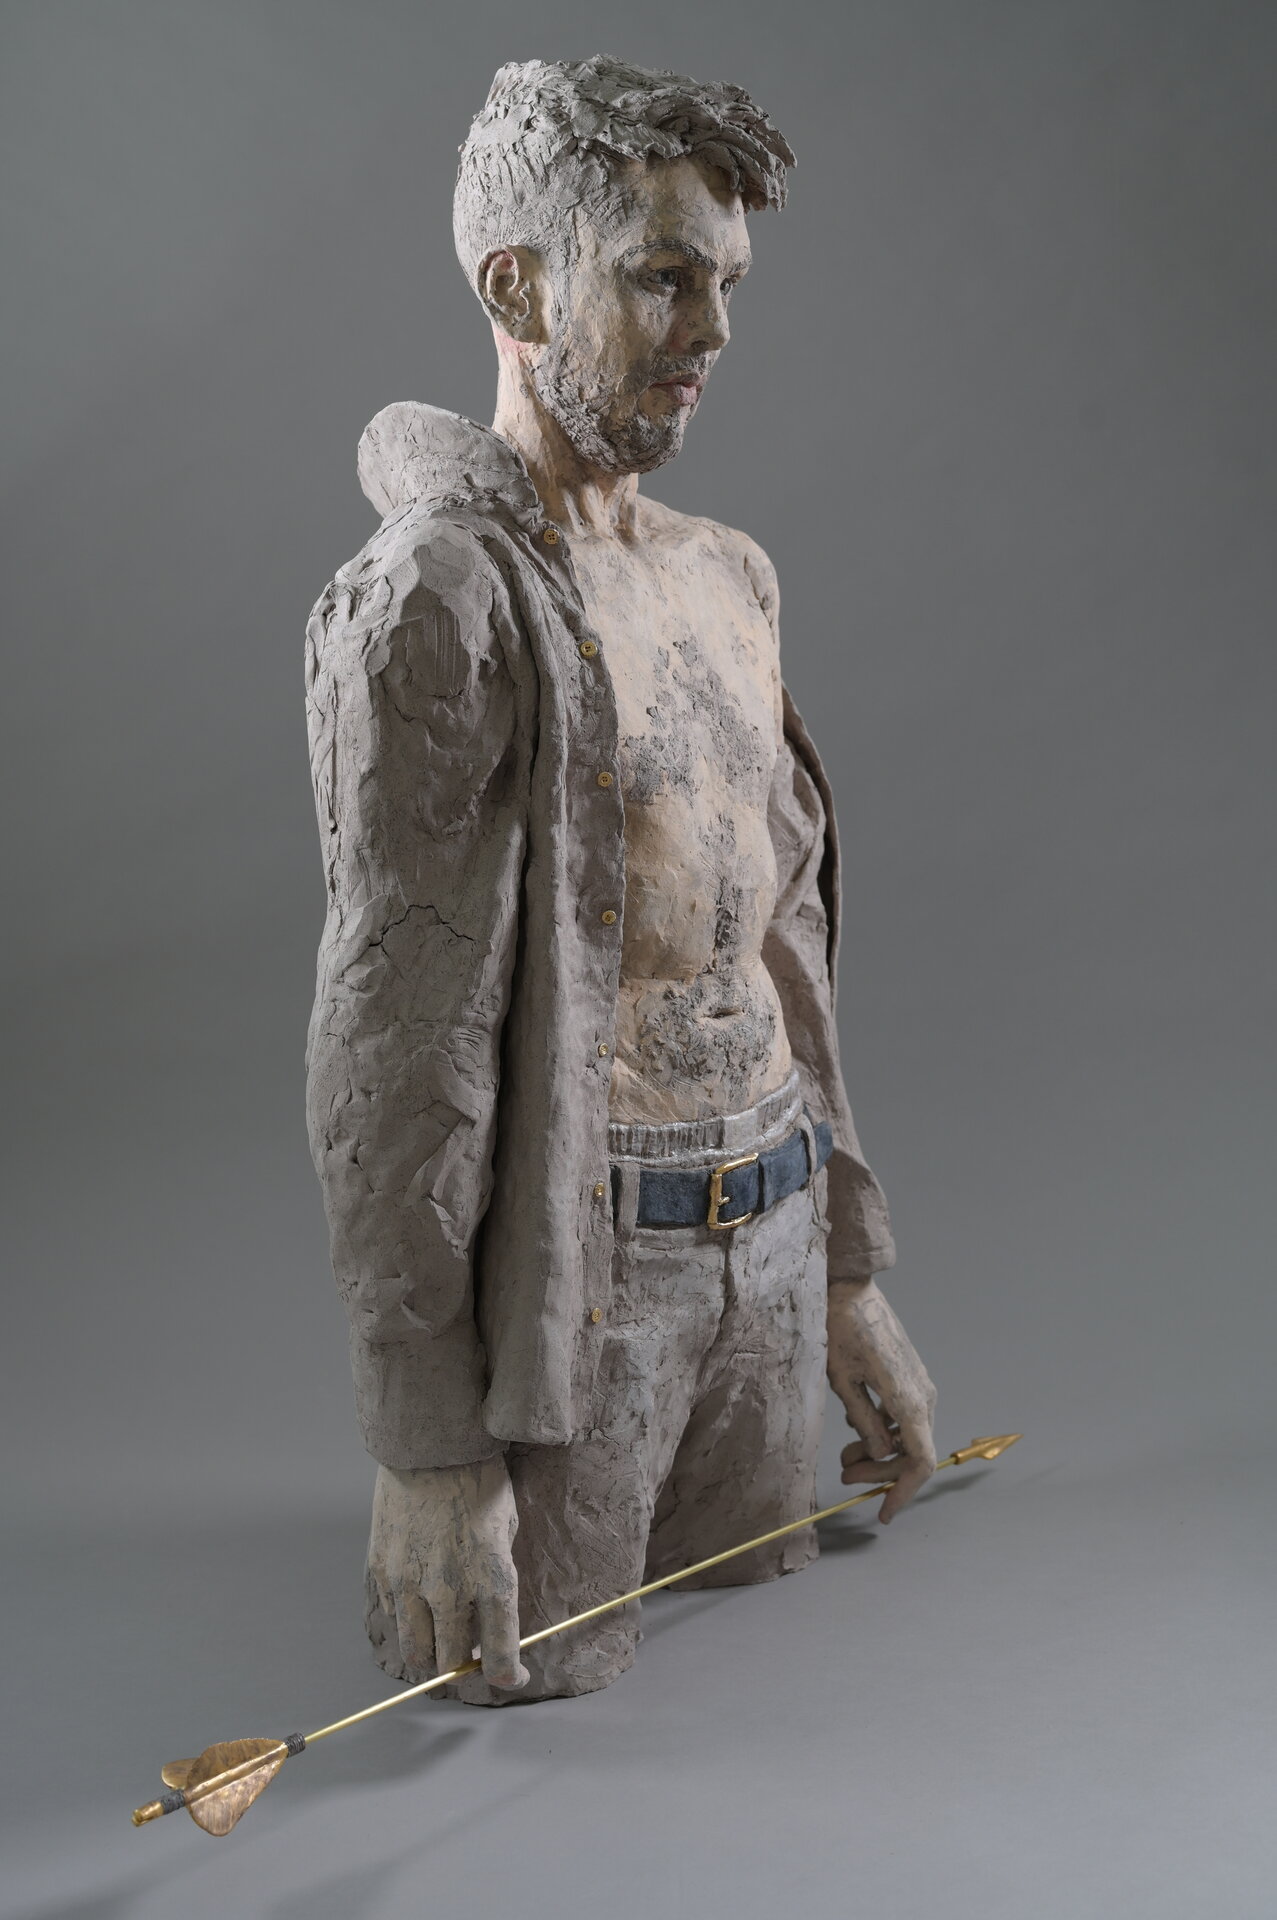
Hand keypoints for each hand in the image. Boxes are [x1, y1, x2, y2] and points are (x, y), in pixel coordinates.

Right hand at [367, 1455, 528, 1689]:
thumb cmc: (480, 1481)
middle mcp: (449, 1590)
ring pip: (416, 1653)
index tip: (512, 1678)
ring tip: (442, 1642)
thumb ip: (500, 1579)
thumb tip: (494, 1623)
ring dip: (432, 1656)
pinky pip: (391, 1620)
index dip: (509, 1677)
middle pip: (452, 1664)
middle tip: (472, 1657)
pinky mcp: (379, 1571)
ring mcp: (409, 1583)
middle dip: (465, 1669)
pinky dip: (407, 1625)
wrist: (430, 1444)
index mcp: (491, 1578)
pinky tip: (419, 1608)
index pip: (500, 1657)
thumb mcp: (509, 1528)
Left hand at [826, 1279, 937, 1523]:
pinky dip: (884, 1432)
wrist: (849, 1289)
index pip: (920, 1461)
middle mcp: (923, 1394)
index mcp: (909, 1399)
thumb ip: (865, 1423)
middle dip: (880, 1473)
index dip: (903, 1492)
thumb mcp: (843, 1383)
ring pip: (909, 1437)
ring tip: (845, 1458)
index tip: (882, 1513)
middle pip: (913, 1453)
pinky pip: (905, 1417)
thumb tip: (880, 1454)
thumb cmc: (840, 1331)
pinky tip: (857, 1430)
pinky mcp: (910, 1377)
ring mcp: (920, 1384)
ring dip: (880, 1454)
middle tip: (845, 1476)